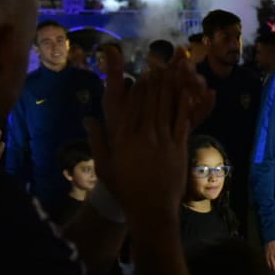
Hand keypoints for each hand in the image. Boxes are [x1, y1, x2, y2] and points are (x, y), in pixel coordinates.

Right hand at [86, 52, 213, 221]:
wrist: (151, 210)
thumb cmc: (125, 190)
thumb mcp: (105, 167)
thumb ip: (97, 141)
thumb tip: (88, 119)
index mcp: (125, 139)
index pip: (130, 107)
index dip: (137, 89)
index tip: (140, 74)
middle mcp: (145, 136)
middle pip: (150, 103)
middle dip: (154, 83)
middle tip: (158, 64)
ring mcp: (164, 142)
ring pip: (166, 109)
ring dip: (169, 88)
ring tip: (171, 71)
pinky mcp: (179, 148)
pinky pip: (181, 122)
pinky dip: (183, 106)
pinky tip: (186, 93)